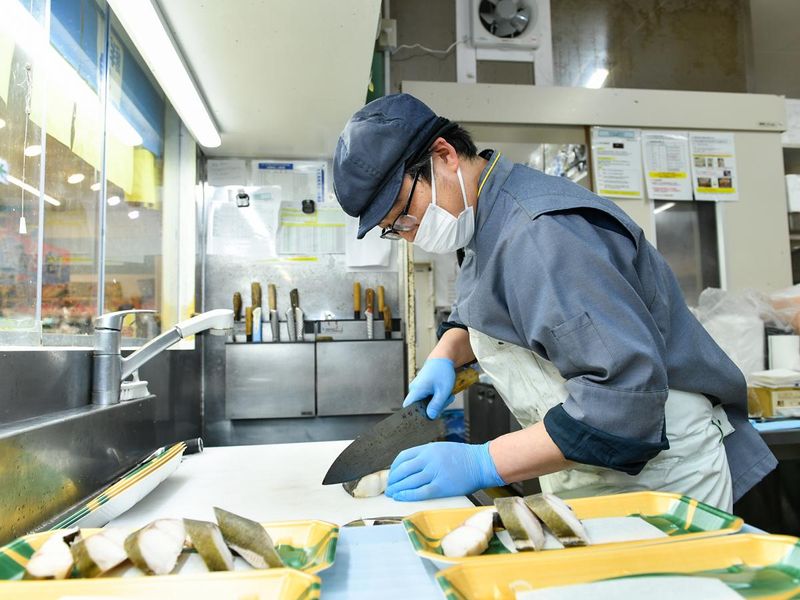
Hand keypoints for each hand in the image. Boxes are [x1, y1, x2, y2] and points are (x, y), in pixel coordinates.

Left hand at [385, 441, 505, 501]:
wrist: (480, 463)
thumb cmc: (462, 457)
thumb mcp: (440, 448)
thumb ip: (424, 456)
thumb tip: (408, 468)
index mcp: (428, 449)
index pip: (403, 457)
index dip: (393, 468)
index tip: (392, 475)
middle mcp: (429, 459)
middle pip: (403, 470)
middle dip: (393, 480)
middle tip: (389, 487)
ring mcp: (435, 473)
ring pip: (409, 482)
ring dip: (398, 489)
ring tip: (392, 494)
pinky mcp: (441, 486)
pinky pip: (419, 492)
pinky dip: (407, 495)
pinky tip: (401, 497)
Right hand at [403, 358, 455, 418]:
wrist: (443, 359)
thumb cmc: (442, 372)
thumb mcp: (443, 391)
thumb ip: (436, 405)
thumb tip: (430, 416)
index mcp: (416, 390)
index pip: (408, 408)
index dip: (416, 415)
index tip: (428, 416)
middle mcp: (414, 389)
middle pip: (420, 407)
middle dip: (434, 407)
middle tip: (445, 400)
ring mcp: (418, 387)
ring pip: (426, 402)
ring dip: (438, 401)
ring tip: (446, 394)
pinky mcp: (423, 386)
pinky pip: (428, 397)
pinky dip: (437, 396)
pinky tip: (443, 392)